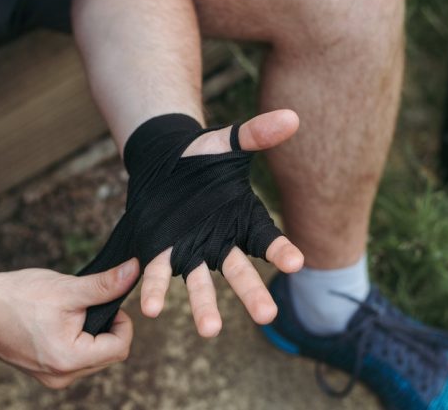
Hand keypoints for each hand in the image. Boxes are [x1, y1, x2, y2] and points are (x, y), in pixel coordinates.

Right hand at [0, 260, 139, 388]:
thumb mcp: (67, 288)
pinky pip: (75, 360)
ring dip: (92, 334)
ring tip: (71, 312)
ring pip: (93, 358)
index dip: (123, 322)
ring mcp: (51, 377)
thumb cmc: (17, 296)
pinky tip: (61, 322)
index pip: (120, 348)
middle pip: (109, 355)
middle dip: (107, 328)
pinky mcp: (43, 371)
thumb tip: (136, 271)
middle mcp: (61, 377)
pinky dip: (77, 340)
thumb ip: (105, 285)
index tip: (108, 301)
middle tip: (88, 304)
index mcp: (69, 360)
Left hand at [139, 109, 304, 336]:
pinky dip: (156, 290)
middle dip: (252, 294)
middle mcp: (221, 242)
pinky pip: (159, 274)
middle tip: (267, 315)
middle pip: (240, 272)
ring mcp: (192, 251)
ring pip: (201, 284)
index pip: (268, 239)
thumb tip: (292, 117)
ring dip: (204, 307)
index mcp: (244, 220)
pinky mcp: (162, 252)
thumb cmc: (202, 155)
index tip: (296, 262)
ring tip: (208, 331)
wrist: (163, 161)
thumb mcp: (228, 142)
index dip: (282, 251)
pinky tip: (151, 308)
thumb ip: (257, 133)